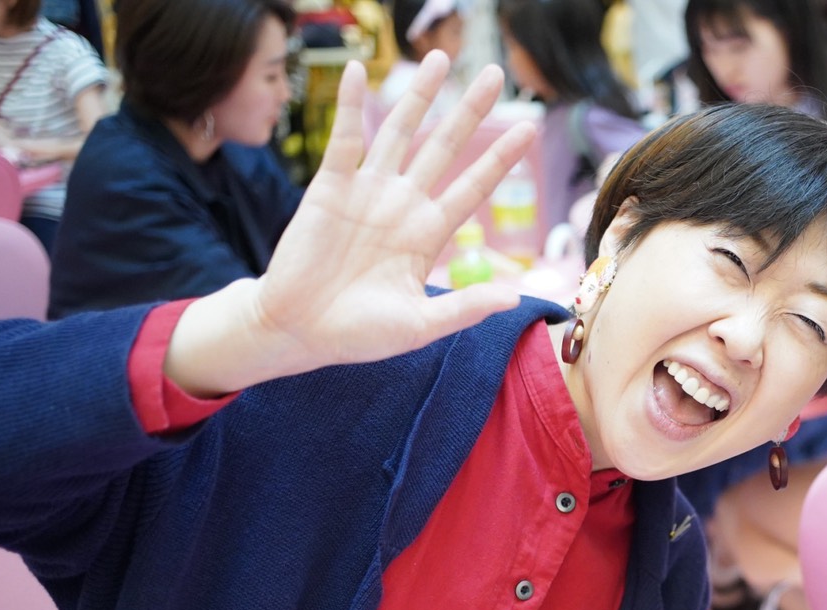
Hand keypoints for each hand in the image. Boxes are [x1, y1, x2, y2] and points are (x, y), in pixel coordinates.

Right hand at [165, 54, 535, 396]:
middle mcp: (403, 205)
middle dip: (469, 112)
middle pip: (444, 147)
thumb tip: (514, 298)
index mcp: (428, 234)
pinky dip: (349, 104)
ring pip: (399, 131)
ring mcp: (367, 191)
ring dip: (419, 96)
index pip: (473, 187)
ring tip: (441, 58)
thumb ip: (464, 307)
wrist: (298, 331)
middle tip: (495, 75)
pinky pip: (343, 138)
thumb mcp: (420, 326)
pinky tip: (358, 71)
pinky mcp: (329, 187)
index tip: (527, 129)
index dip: (499, 158)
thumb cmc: (359, 334)